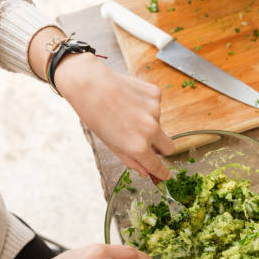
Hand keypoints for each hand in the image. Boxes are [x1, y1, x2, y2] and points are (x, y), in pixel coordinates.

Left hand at [55, 53, 173, 179]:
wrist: (89, 84)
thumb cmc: (95, 115)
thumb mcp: (110, 144)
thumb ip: (130, 160)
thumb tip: (145, 171)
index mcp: (138, 147)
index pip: (157, 166)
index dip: (162, 172)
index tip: (165, 175)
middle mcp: (150, 130)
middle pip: (168, 147)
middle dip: (161, 149)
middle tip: (148, 143)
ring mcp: (155, 111)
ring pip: (159, 124)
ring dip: (149, 122)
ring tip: (126, 112)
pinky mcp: (156, 95)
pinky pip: (156, 106)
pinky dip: (146, 106)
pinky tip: (130, 100)